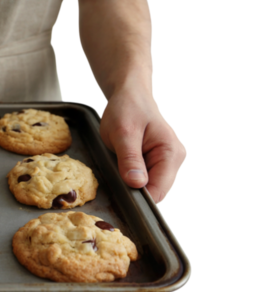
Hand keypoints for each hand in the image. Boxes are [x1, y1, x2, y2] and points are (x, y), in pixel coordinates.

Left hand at [99, 88, 186, 203]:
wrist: (130, 93)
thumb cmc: (127, 108)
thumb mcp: (123, 132)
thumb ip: (130, 158)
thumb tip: (137, 184)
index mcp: (171, 153)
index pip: (159, 190)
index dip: (139, 198)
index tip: (120, 196)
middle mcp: (175, 160)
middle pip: (156, 191)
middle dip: (135, 190)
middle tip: (116, 176)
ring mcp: (168, 161)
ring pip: (150, 186)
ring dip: (133, 183)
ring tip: (120, 165)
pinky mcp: (159, 161)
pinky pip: (147, 178)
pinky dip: (134, 176)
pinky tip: (124, 166)